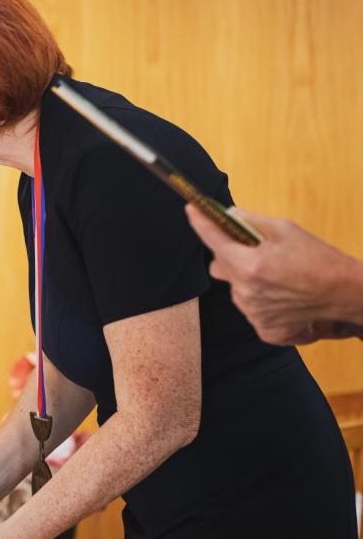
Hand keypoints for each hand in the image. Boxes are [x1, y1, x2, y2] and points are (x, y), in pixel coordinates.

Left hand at [185, 204, 362, 343]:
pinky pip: (249, 309)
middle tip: (253, 249)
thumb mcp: (286, 230)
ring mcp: (253, 313)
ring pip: (234, 288)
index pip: (212, 240)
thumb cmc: (320, 259)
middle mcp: (245, 292)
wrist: (347, 294)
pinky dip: (259, 300)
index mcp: (248, 266)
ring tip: (275, 275)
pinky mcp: (264, 328)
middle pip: (220, 267)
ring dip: (245, 278)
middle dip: (230, 254)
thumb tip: (228, 215)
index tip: (192, 210)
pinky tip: (280, 294)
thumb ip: (251, 221)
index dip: (200, 223)